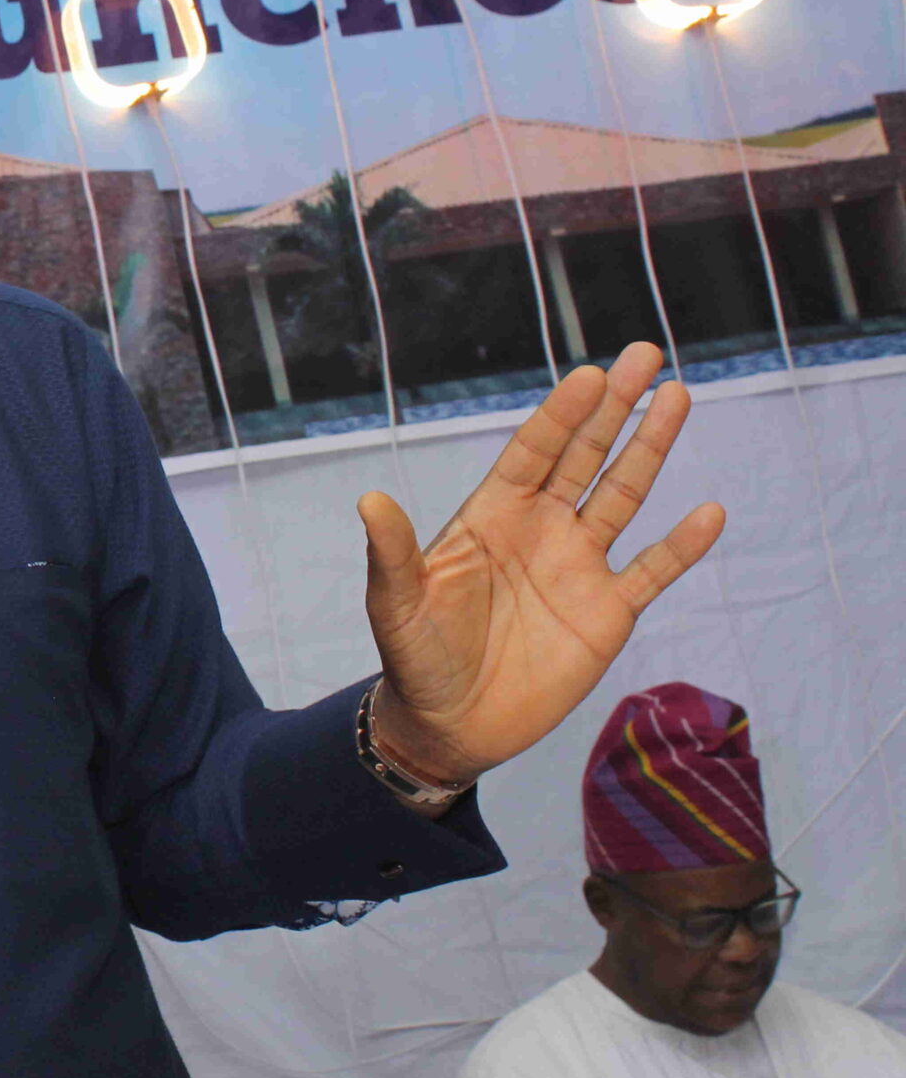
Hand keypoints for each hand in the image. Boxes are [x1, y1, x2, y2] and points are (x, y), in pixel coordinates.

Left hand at [360, 341, 725, 783]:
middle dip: (614, 407)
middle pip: (585, 456)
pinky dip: (682, 545)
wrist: (448, 723)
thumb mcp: (397, 602)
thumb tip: (368, 501)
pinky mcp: (607, 613)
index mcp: (491, 517)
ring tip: (679, 397)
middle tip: (644, 354)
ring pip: (623, 495)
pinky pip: (653, 570)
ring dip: (650, 449)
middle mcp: (541, 529)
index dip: (560, 416)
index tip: (587, 375)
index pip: (532, 453)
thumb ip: (394, 552)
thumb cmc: (415, 656)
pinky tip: (709, 512)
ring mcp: (578, 567)